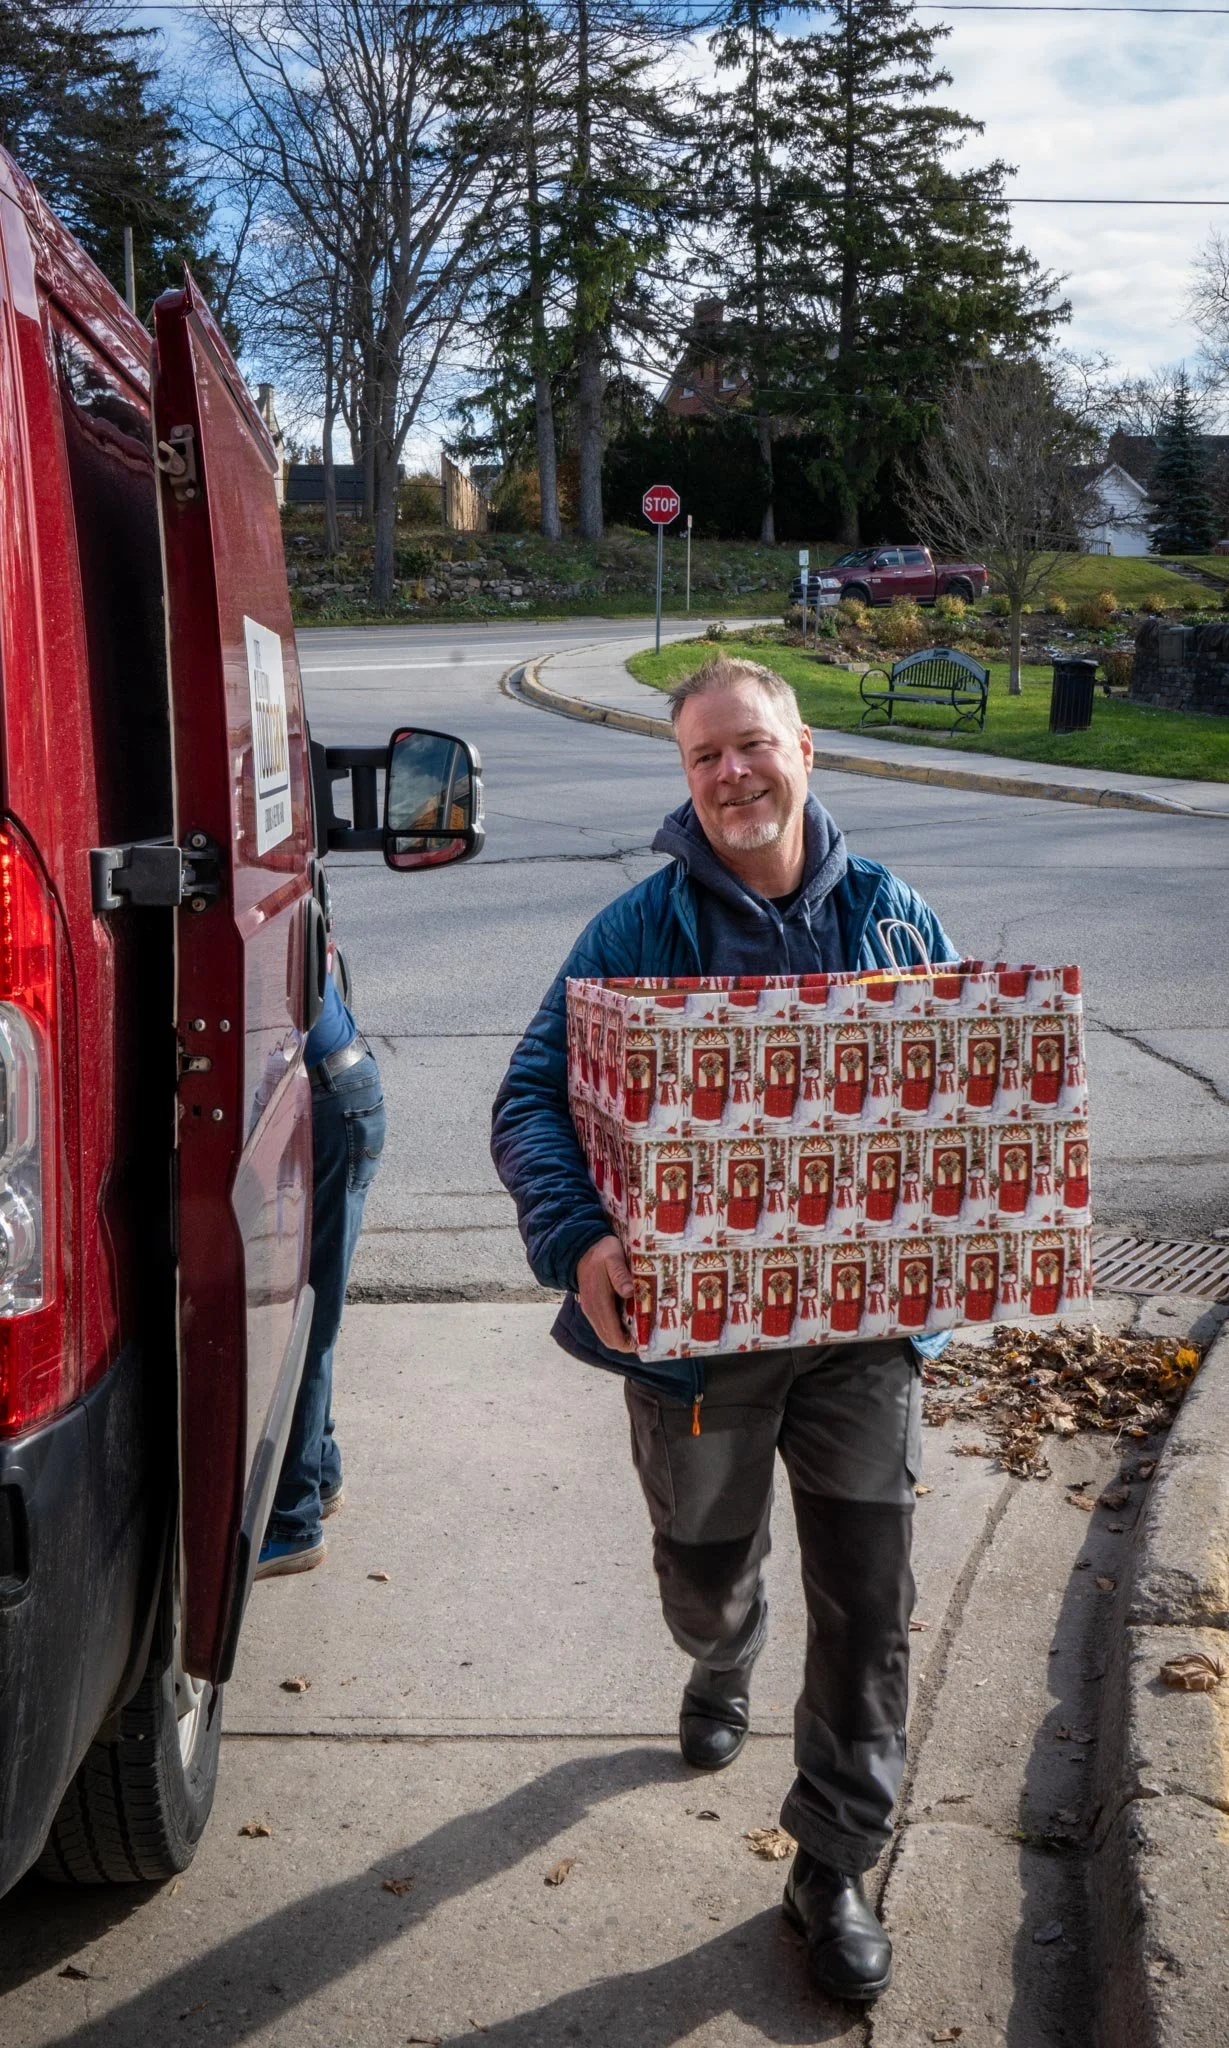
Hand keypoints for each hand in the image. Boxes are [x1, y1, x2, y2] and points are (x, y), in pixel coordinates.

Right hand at [577, 1235, 635, 1352]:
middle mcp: (592, 1311)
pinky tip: (628, 1323)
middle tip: (646, 1339)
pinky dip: (615, 1330)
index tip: (644, 1343)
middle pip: (609, 1339)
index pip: (612, 1334)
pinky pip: (602, 1326)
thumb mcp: (613, 1258)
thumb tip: (629, 1292)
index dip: (628, 1343)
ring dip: (621, 1338)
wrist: (581, 1248)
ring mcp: (590, 1310)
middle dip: (627, 1344)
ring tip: (639, 1333)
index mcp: (599, 1302)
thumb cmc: (602, 1252)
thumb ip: (620, 1275)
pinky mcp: (590, 1307)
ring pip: (605, 1335)